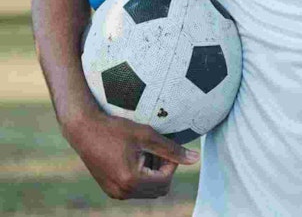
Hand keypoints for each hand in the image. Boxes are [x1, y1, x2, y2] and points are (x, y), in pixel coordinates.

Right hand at [63, 111, 198, 199]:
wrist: (84, 130)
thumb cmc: (116, 130)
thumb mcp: (147, 136)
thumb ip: (172, 150)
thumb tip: (195, 159)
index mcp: (131, 181)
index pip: (165, 181)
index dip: (171, 164)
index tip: (165, 148)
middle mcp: (122, 192)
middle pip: (158, 189)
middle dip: (163, 170)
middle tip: (155, 150)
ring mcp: (115, 193)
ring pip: (148, 190)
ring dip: (153, 173)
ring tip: (144, 152)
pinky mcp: (110, 189)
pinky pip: (135, 189)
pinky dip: (141, 176)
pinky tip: (135, 157)